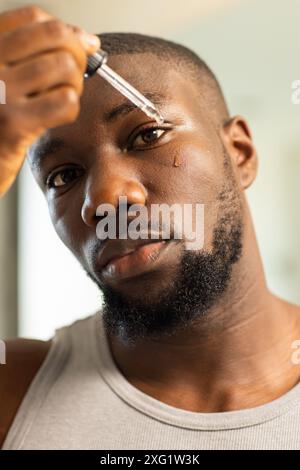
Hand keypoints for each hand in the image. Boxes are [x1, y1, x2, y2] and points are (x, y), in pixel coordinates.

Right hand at [0, 4, 99, 195]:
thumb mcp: (7, 76)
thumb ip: (38, 53)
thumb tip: (88, 40)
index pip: (34, 18)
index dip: (65, 32)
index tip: (76, 48)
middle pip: (56, 37)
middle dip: (77, 56)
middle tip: (72, 77)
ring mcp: (0, 92)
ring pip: (65, 68)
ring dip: (74, 85)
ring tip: (59, 99)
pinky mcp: (14, 125)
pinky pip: (64, 102)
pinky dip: (70, 108)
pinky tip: (55, 117)